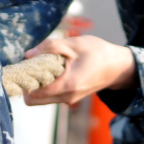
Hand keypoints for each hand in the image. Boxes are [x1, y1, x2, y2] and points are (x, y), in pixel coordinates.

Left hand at [22, 35, 136, 105]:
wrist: (118, 67)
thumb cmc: (97, 52)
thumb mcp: (74, 44)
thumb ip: (49, 47)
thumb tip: (28, 55)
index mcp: (68, 85)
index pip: (33, 94)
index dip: (25, 79)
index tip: (27, 64)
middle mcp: (67, 97)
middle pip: (33, 100)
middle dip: (28, 83)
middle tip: (33, 64)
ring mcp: (68, 100)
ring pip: (40, 99)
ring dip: (37, 83)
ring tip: (44, 64)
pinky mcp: (69, 97)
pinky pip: (49, 95)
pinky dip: (45, 84)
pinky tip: (52, 68)